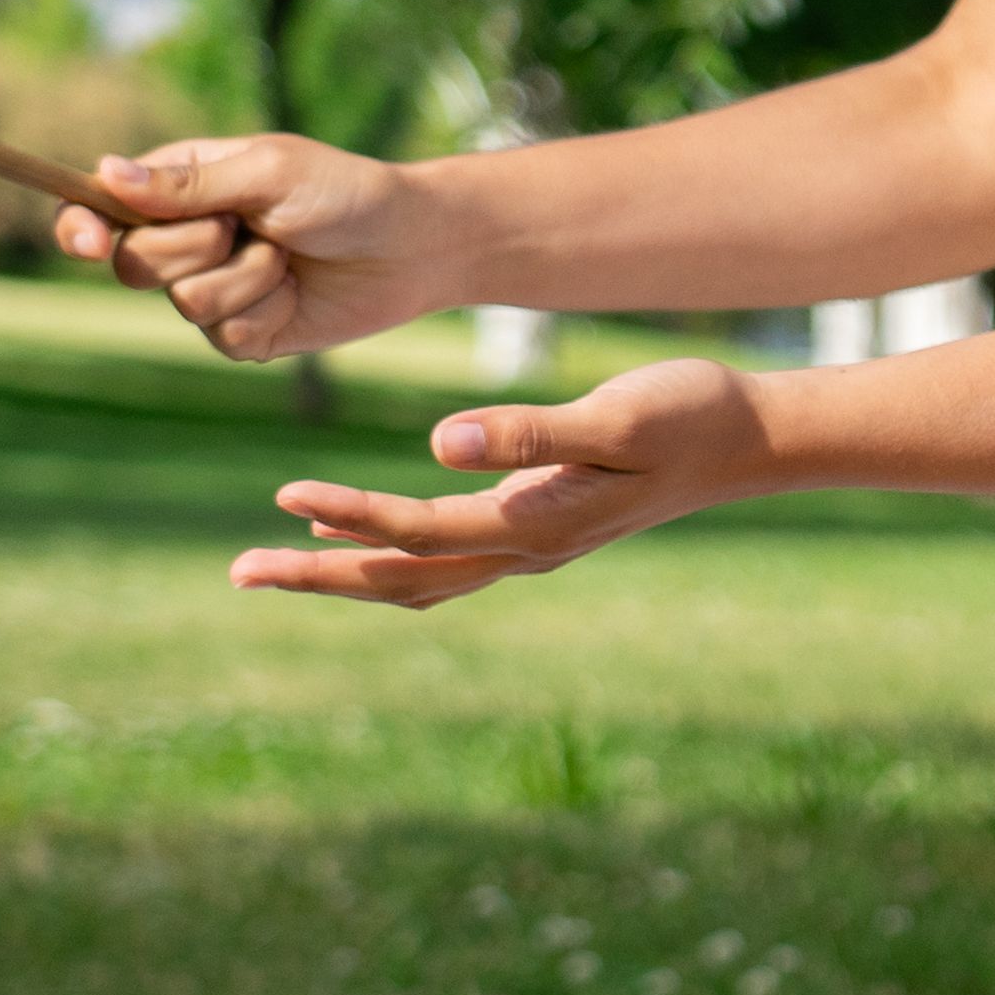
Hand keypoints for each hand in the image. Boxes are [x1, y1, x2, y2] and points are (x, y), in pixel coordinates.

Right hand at [56, 136, 456, 361]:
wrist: (411, 245)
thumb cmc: (344, 192)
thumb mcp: (269, 173)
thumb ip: (189, 183)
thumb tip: (106, 173)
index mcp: (181, 185)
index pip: (98, 207)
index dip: (78, 227)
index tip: (86, 241)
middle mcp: (186, 238)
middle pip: (133, 263)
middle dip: (192, 247)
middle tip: (245, 227)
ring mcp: (212, 289)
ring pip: (183, 302)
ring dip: (244, 277)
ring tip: (285, 255)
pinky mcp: (243, 333)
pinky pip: (224, 335)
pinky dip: (266, 310)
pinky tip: (295, 291)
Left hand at [237, 359, 781, 608]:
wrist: (754, 440)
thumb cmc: (690, 416)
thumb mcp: (613, 417)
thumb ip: (530, 432)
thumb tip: (441, 441)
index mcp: (537, 525)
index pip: (421, 534)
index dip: (350, 517)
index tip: (282, 498)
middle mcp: (528, 549)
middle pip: (403, 579)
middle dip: (320, 576)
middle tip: (240, 572)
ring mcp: (534, 544)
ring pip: (420, 577)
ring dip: (346, 572)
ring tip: (276, 563)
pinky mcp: (540, 524)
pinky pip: (447, 553)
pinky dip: (391, 550)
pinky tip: (350, 527)